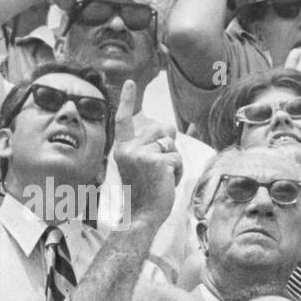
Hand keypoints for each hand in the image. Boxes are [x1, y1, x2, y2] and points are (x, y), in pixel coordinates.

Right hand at [111, 81, 181, 221]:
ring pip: (171, 144)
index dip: (128, 101)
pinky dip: (178, 172)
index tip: (130, 84)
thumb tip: (170, 126)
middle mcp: (127, 149)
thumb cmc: (145, 194)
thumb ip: (155, 146)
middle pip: (159, 130)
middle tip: (160, 170)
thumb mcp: (147, 166)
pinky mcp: (155, 161)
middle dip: (168, 146)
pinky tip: (167, 183)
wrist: (141, 216)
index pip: (124, 120)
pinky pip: (177, 159)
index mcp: (122, 149)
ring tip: (162, 178)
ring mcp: (140, 154)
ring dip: (174, 161)